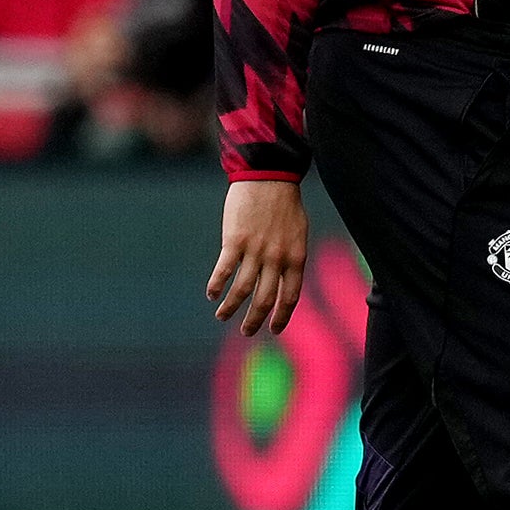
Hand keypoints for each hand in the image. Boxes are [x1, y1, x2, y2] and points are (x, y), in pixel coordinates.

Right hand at [206, 178, 309, 338]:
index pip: (291, 296)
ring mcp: (256, 250)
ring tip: (222, 316)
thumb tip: (285, 278)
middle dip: (255, 320)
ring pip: (242, 289)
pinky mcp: (235, 241)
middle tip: (246, 332)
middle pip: (265, 299)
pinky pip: (225, 270)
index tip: (274, 330)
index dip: (282, 316)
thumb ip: (291, 257)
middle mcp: (277, 258)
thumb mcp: (298, 234)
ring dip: (231, 307)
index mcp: (296, 257)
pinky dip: (217, 285)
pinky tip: (212, 294)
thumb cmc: (285, 205)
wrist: (270, 178)